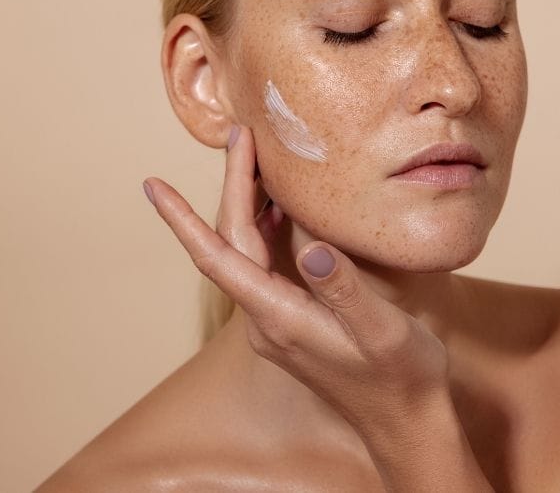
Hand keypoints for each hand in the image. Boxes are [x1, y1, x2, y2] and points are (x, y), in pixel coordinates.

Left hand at [142, 125, 451, 431]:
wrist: (404, 422)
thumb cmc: (400, 377)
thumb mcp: (382, 331)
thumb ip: (345, 289)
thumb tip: (311, 247)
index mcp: (279, 317)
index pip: (218, 257)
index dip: (183, 219)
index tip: (154, 184)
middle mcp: (265, 319)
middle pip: (229, 243)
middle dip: (230, 187)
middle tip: (238, 136)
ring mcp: (274, 321)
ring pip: (243, 251)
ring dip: (243, 204)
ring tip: (252, 157)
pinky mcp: (288, 320)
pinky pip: (262, 263)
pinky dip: (263, 226)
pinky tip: (279, 206)